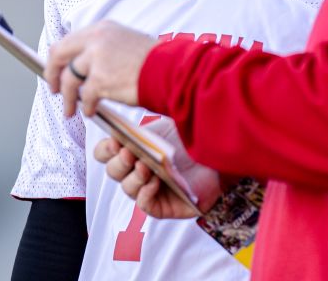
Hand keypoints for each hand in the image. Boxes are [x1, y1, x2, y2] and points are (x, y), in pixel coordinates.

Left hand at [44, 20, 158, 117]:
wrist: (172, 71)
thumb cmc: (155, 62)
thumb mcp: (126, 44)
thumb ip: (103, 50)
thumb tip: (83, 67)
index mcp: (103, 29)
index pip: (68, 41)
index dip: (58, 59)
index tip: (57, 70)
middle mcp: (97, 39)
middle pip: (59, 54)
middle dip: (52, 75)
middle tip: (54, 89)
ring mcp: (97, 58)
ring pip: (68, 79)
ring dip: (68, 98)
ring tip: (70, 109)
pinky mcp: (101, 79)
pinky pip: (85, 97)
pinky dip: (86, 107)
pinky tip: (92, 112)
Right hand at [93, 116, 221, 218]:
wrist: (222, 154)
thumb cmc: (193, 139)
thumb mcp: (165, 125)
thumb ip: (142, 122)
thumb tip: (118, 122)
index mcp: (134, 149)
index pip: (105, 153)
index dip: (105, 149)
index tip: (115, 141)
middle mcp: (138, 170)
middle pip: (112, 171)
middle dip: (118, 162)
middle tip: (129, 153)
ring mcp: (150, 189)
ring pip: (127, 188)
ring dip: (133, 177)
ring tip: (146, 166)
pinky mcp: (164, 206)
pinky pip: (145, 205)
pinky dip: (145, 194)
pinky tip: (155, 182)